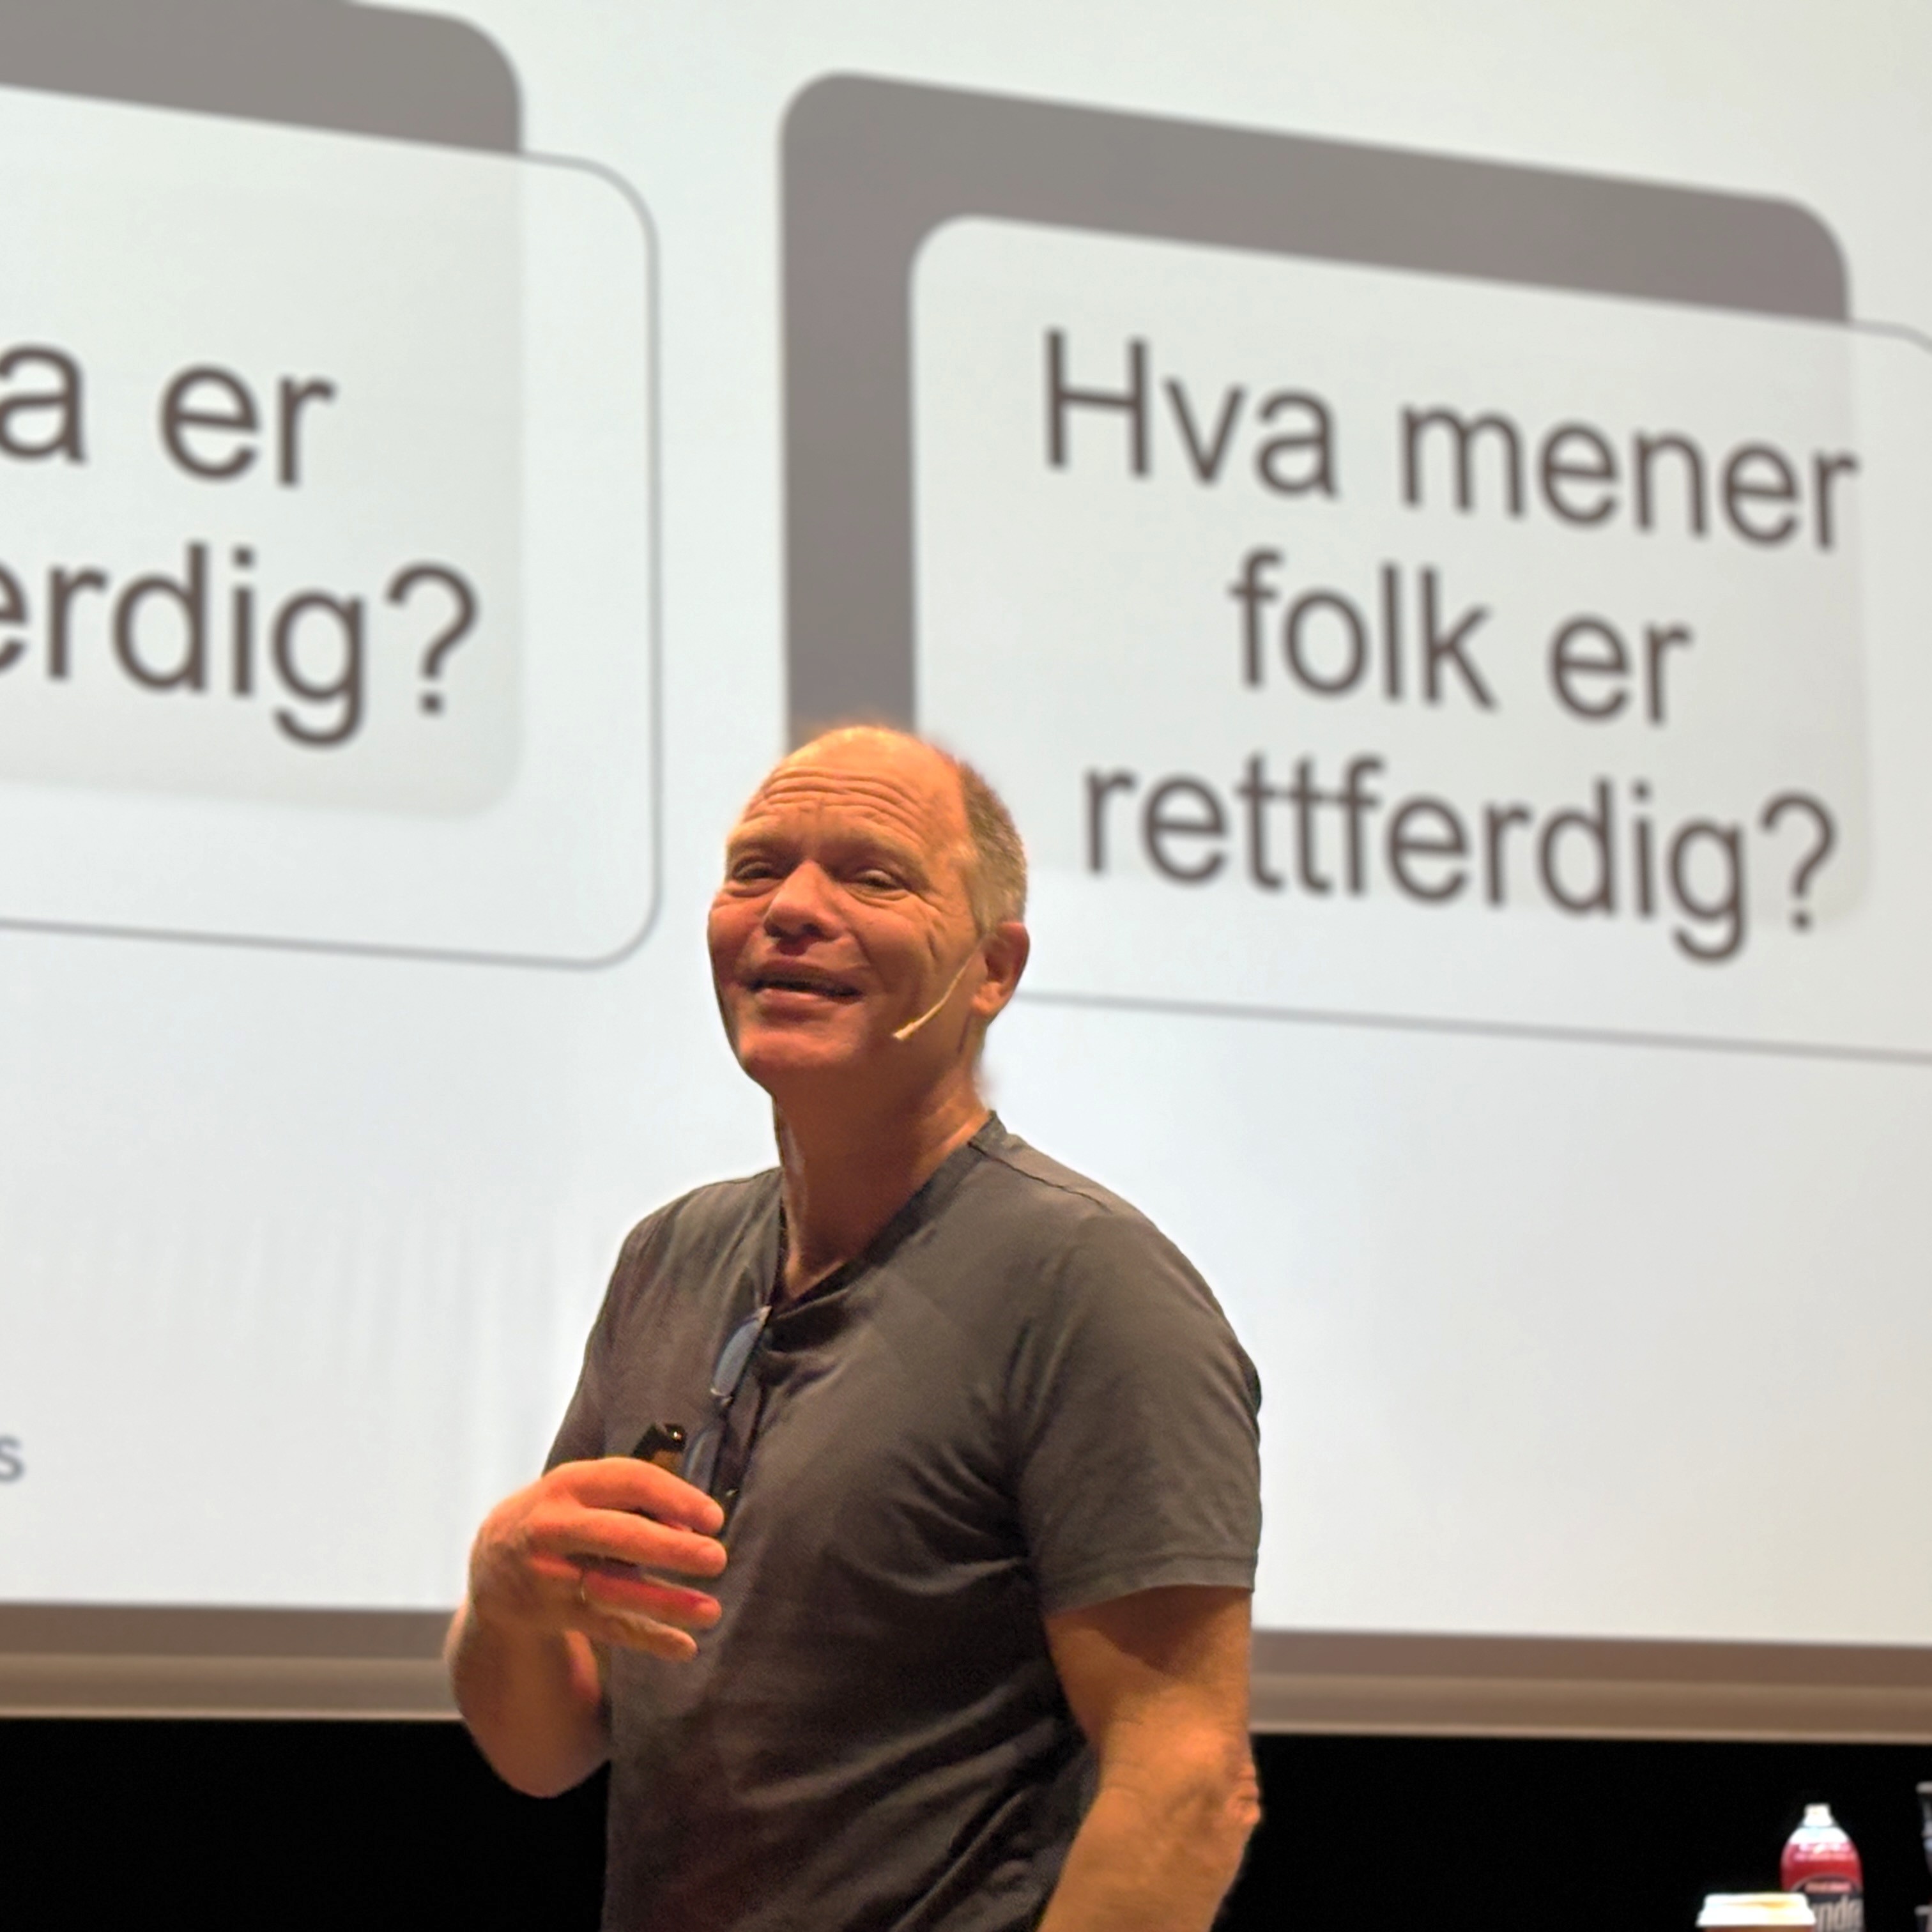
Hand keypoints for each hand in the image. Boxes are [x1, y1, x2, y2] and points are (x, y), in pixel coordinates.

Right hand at [466, 1457, 727, 1660]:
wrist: (491, 1560)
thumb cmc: (562, 1513)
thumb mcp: (587, 1492)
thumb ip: (635, 1503)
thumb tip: (690, 1529)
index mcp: (569, 1484)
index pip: (629, 1480)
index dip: (675, 1497)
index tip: (715, 1518)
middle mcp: (554, 1527)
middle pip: (619, 1536)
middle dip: (670, 1549)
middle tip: (717, 1558)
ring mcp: (550, 1574)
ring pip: (613, 1591)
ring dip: (664, 1603)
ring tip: (711, 1612)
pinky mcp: (554, 1613)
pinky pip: (606, 1628)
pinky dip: (646, 1638)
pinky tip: (685, 1647)